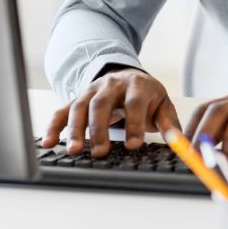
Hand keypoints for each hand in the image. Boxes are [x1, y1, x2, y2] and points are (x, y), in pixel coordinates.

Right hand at [42, 68, 180, 157]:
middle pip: (102, 103)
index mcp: (137, 85)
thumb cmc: (146, 96)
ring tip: (73, 151)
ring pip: (80, 106)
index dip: (133, 124)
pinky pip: (62, 110)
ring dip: (75, 129)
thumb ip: (170, 123)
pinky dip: (53, 125)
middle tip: (100, 152)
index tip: (133, 145)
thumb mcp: (163, 105)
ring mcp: (92, 91)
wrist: (128, 76)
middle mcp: (111, 85)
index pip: (134, 103)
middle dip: (99, 128)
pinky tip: (48, 142)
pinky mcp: (78, 98)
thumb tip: (179, 141)